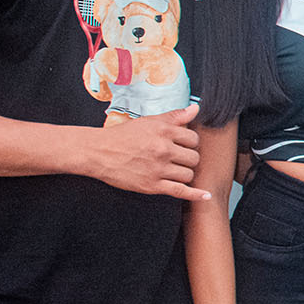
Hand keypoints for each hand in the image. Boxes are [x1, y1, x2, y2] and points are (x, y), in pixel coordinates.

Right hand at [84, 104, 208, 200]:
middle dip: (189, 158)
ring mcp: (158, 169)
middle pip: (194, 158)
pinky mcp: (152, 185)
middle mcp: (163, 150)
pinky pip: (180, 191)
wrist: (98, 152)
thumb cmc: (123, 136)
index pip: (194, 139)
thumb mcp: (149, 121)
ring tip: (174, 169)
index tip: (183, 145)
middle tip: (178, 158)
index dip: (190, 142)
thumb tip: (195, 108)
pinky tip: (205, 195)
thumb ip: (175, 116)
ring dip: (185, 173)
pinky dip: (195, 194)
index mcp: (164, 132)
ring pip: (188, 174)